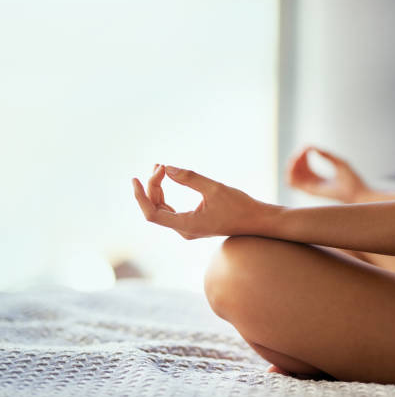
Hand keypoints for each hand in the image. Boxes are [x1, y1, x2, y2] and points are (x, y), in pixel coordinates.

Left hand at [132, 165, 263, 238]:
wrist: (257, 220)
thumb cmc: (239, 206)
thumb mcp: (214, 188)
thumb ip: (189, 178)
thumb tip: (166, 168)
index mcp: (187, 225)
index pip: (152, 214)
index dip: (140, 196)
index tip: (135, 179)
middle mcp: (184, 230)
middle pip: (155, 209)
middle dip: (152, 186)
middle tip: (159, 165)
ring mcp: (188, 228)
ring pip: (162, 209)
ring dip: (157, 189)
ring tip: (159, 168)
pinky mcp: (192, 224)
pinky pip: (170, 210)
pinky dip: (165, 195)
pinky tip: (166, 179)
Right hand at [286, 146, 369, 202]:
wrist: (358, 193)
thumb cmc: (352, 179)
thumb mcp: (338, 162)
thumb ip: (325, 155)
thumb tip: (311, 147)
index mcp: (317, 178)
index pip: (302, 166)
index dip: (301, 155)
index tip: (307, 147)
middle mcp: (311, 184)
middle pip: (294, 170)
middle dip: (295, 158)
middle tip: (303, 150)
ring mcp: (310, 188)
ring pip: (290, 177)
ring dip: (291, 165)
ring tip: (299, 156)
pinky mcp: (310, 191)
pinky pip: (291, 183)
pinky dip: (289, 172)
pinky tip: (297, 163)